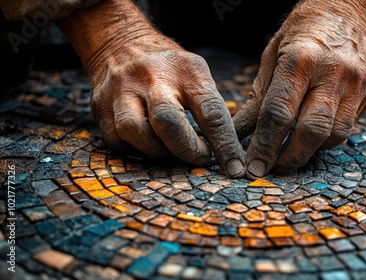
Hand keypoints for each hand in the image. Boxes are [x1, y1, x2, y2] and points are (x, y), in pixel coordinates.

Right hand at [56, 0, 245, 177]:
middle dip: (187, 149)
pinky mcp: (100, 106)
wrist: (121, 42)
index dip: (226, 145)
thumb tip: (227, 151)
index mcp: (186, 71)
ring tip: (170, 149)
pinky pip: (118, 140)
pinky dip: (136, 149)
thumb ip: (209, 106)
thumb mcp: (195, 73)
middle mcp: (152, 78)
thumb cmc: (169, 68)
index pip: (211, 112)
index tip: (235, 169)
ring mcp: (122, 90)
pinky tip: (148, 142)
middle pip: (168, 122)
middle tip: (200, 157)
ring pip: (135, 132)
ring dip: (158, 151)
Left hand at [233, 0, 365, 178]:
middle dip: (289, 157)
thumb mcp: (275, 52)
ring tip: (290, 155)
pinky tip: (312, 137)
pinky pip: (349, 126)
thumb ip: (260, 94)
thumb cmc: (305, 30)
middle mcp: (333, 72)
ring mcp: (358, 82)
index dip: (264, 145)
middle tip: (272, 170)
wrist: (354, 8)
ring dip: (310, 151)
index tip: (253, 167)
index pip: (279, 112)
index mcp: (301, 58)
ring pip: (335, 135)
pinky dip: (327, 138)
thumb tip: (240, 131)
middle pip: (311, 130)